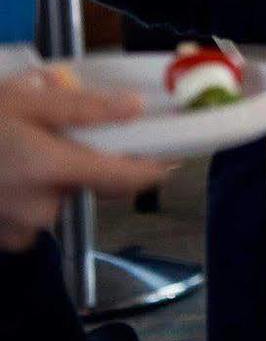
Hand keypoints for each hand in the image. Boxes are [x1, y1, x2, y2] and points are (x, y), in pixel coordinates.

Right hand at [0, 69, 171, 251]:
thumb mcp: (25, 100)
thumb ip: (84, 108)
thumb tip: (135, 108)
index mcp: (51, 170)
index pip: (125, 179)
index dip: (154, 168)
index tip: (174, 156)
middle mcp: (39, 208)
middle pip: (87, 185)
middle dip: (79, 161)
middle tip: (48, 134)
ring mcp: (18, 230)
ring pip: (57, 199)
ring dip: (49, 178)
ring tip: (15, 151)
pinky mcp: (2, 239)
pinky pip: (31, 215)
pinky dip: (25, 195)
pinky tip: (4, 174)